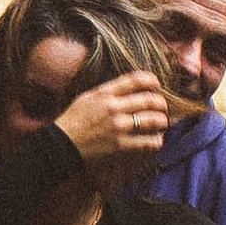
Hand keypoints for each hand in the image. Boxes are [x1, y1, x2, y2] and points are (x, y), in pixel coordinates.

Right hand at [53, 74, 167, 171]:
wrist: (62, 143)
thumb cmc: (73, 119)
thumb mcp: (88, 97)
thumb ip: (108, 91)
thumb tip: (129, 88)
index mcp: (105, 93)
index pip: (136, 79)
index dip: (152, 81)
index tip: (157, 86)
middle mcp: (113, 107)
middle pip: (149, 100)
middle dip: (161, 104)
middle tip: (163, 108)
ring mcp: (117, 126)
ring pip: (152, 120)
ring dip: (162, 121)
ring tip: (162, 123)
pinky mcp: (119, 144)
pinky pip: (147, 142)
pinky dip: (156, 141)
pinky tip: (156, 140)